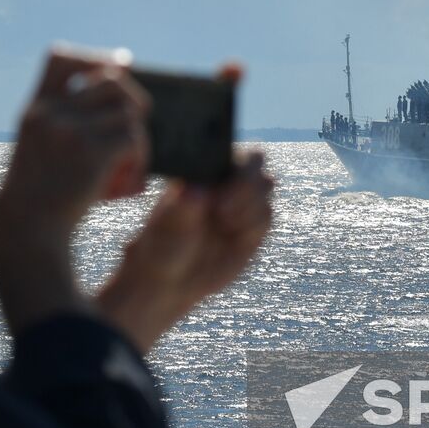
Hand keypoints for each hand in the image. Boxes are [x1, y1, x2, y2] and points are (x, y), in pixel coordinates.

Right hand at [0, 49, 150, 334]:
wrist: (28, 232)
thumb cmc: (42, 198)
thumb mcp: (40, 152)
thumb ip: (66, 126)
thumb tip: (117, 103)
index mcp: (36, 109)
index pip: (61, 58)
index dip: (94, 59)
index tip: (116, 70)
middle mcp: (50, 112)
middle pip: (111, 79)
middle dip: (133, 100)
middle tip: (138, 124)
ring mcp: (69, 129)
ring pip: (128, 110)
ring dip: (138, 136)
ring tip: (131, 164)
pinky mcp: (90, 152)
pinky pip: (133, 138)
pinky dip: (141, 158)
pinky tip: (131, 182)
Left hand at [96, 151, 274, 352]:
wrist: (169, 281)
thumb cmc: (161, 246)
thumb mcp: (166, 229)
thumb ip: (182, 209)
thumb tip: (197, 190)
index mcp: (202, 169)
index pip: (228, 147)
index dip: (231, 161)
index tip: (215, 189)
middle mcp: (226, 181)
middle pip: (256, 164)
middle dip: (245, 184)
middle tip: (222, 211)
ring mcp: (242, 204)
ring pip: (266, 188)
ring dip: (249, 206)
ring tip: (225, 225)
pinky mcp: (254, 228)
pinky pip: (267, 217)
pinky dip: (254, 226)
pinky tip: (233, 236)